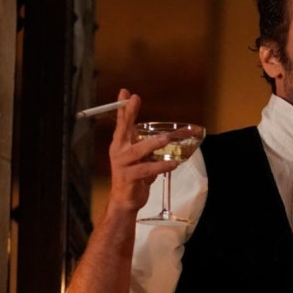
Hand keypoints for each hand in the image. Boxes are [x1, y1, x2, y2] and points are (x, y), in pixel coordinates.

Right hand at [107, 88, 177, 211]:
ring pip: (138, 151)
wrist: (125, 199)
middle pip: (123, 129)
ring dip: (152, 144)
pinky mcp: (129, 177)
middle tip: (135, 99)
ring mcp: (122, 164)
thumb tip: (171, 135)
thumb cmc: (135, 176)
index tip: (126, 92)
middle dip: (129, 114)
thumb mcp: (143, 157)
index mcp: (122, 144)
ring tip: (166, 139)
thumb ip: (151, 145)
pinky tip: (173, 165)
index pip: (122, 123)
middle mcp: (119, 151)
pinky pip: (146, 170)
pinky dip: (161, 167)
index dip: (124, 108)